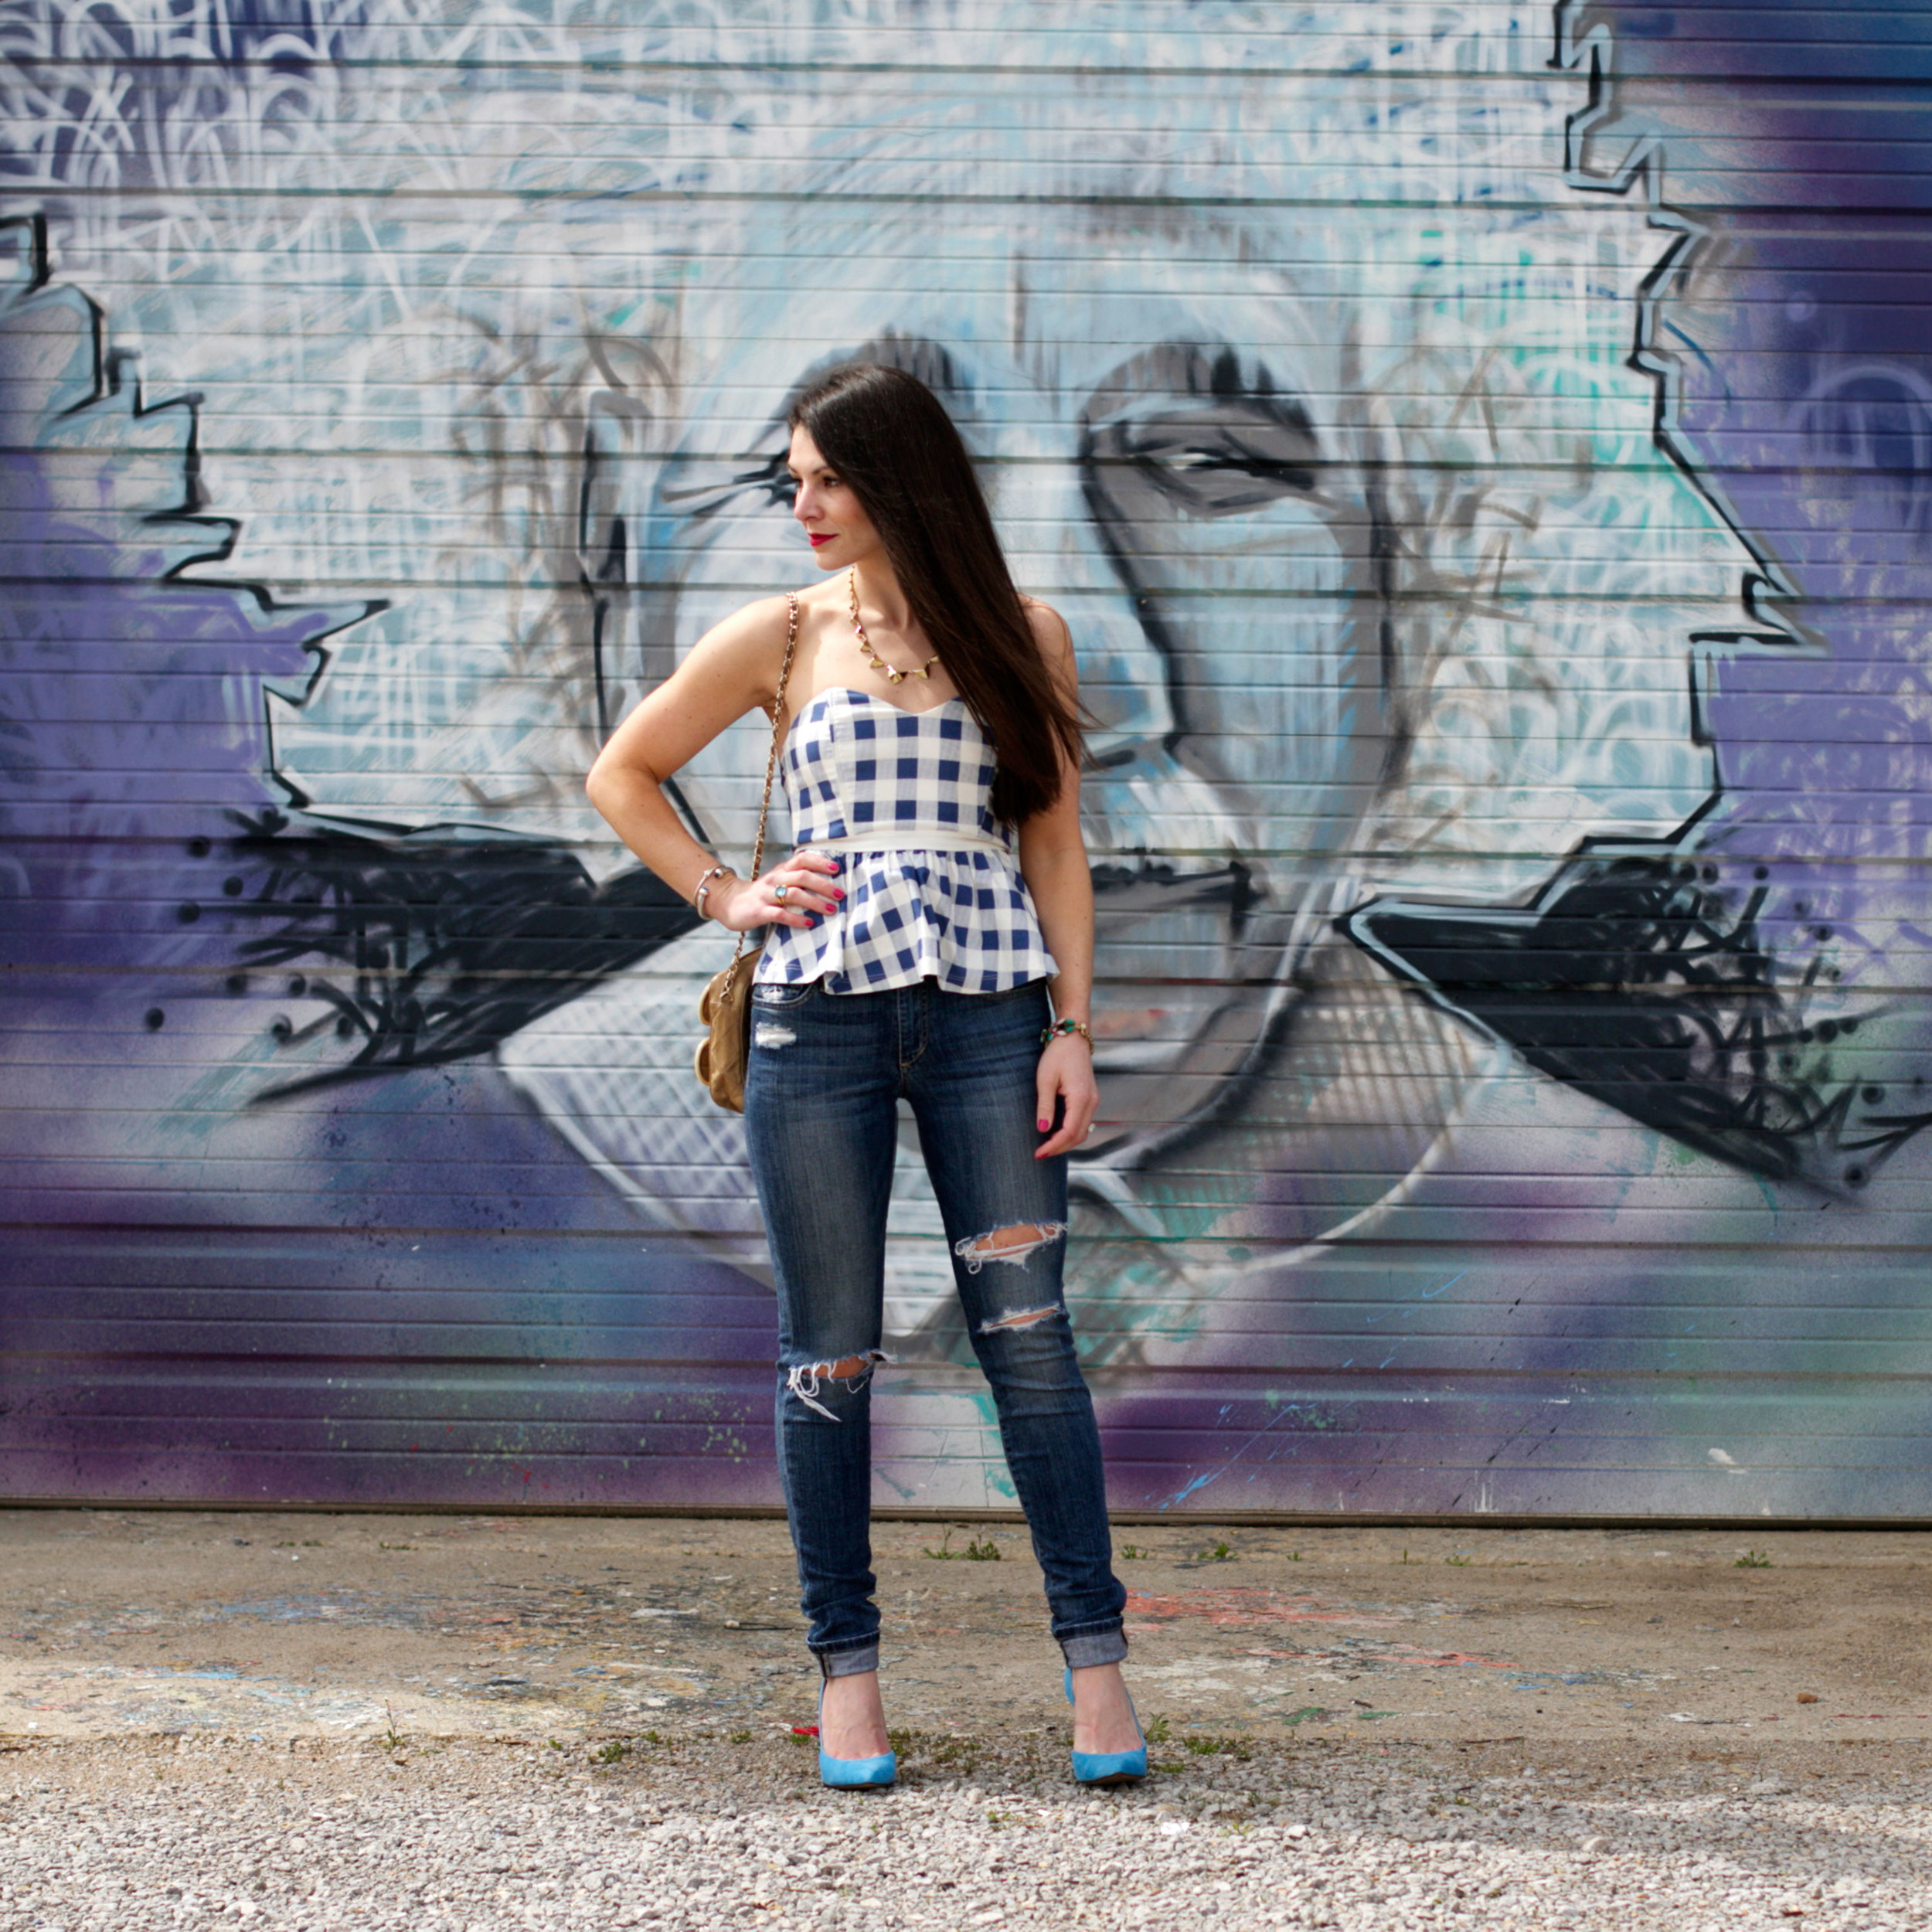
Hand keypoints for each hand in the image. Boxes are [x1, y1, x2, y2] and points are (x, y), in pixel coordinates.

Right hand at [713, 851, 843, 932]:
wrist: (729, 902)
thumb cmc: (762, 893)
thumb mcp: (778, 880)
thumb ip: (797, 879)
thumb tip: (828, 882)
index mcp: (781, 870)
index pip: (802, 859)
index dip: (819, 862)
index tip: (837, 868)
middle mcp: (774, 879)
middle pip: (802, 876)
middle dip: (823, 885)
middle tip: (840, 894)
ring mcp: (766, 895)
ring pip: (793, 894)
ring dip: (815, 902)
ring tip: (831, 910)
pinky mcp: (759, 911)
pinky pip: (780, 914)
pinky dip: (796, 918)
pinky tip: (809, 923)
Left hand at [1035, 1031, 1098, 1157]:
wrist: (1073, 1038)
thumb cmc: (1057, 1056)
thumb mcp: (1045, 1080)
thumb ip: (1045, 1106)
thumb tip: (1043, 1129)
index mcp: (1081, 1098)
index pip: (1069, 1132)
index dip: (1054, 1145)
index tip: (1038, 1153)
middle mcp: (1091, 1102)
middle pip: (1078, 1136)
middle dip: (1059, 1148)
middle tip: (1040, 1153)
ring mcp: (1093, 1101)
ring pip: (1082, 1131)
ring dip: (1066, 1142)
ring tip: (1047, 1147)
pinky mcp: (1090, 1099)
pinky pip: (1083, 1122)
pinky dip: (1070, 1132)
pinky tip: (1056, 1133)